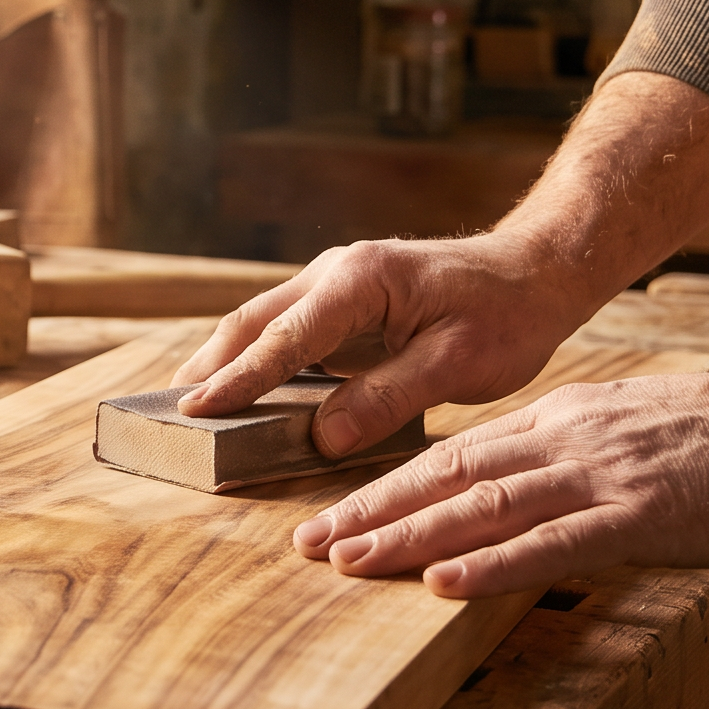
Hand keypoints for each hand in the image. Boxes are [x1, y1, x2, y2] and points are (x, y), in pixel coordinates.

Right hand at [168, 233, 601, 456]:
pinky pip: (288, 332)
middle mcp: (336, 273)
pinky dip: (257, 359)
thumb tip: (322, 435)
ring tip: (190, 405)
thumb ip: (388, 396)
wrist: (536, 273)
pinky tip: (243, 391)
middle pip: (254, 322)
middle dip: (210, 366)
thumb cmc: (506, 314)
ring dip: (226, 361)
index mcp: (360, 281)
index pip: (285, 339)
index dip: (239, 379)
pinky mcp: (343, 304)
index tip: (196, 409)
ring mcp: (336, 285)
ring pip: (263, 323)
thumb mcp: (458, 362)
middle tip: (171, 411)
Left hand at [291, 359, 708, 597]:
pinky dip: (490, 563)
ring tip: (346, 560)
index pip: (456, 453)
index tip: (334, 512)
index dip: (388, 484)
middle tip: (306, 542)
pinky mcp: (643, 514)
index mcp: (566, 418)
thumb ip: (579, 455)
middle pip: (448, 475)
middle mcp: (569, 438)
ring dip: (406, 536)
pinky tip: (442, 582)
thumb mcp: (637, 430)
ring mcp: (602, 475)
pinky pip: (552, 543)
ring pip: (482, 506)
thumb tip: (529, 491)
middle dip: (370, 509)